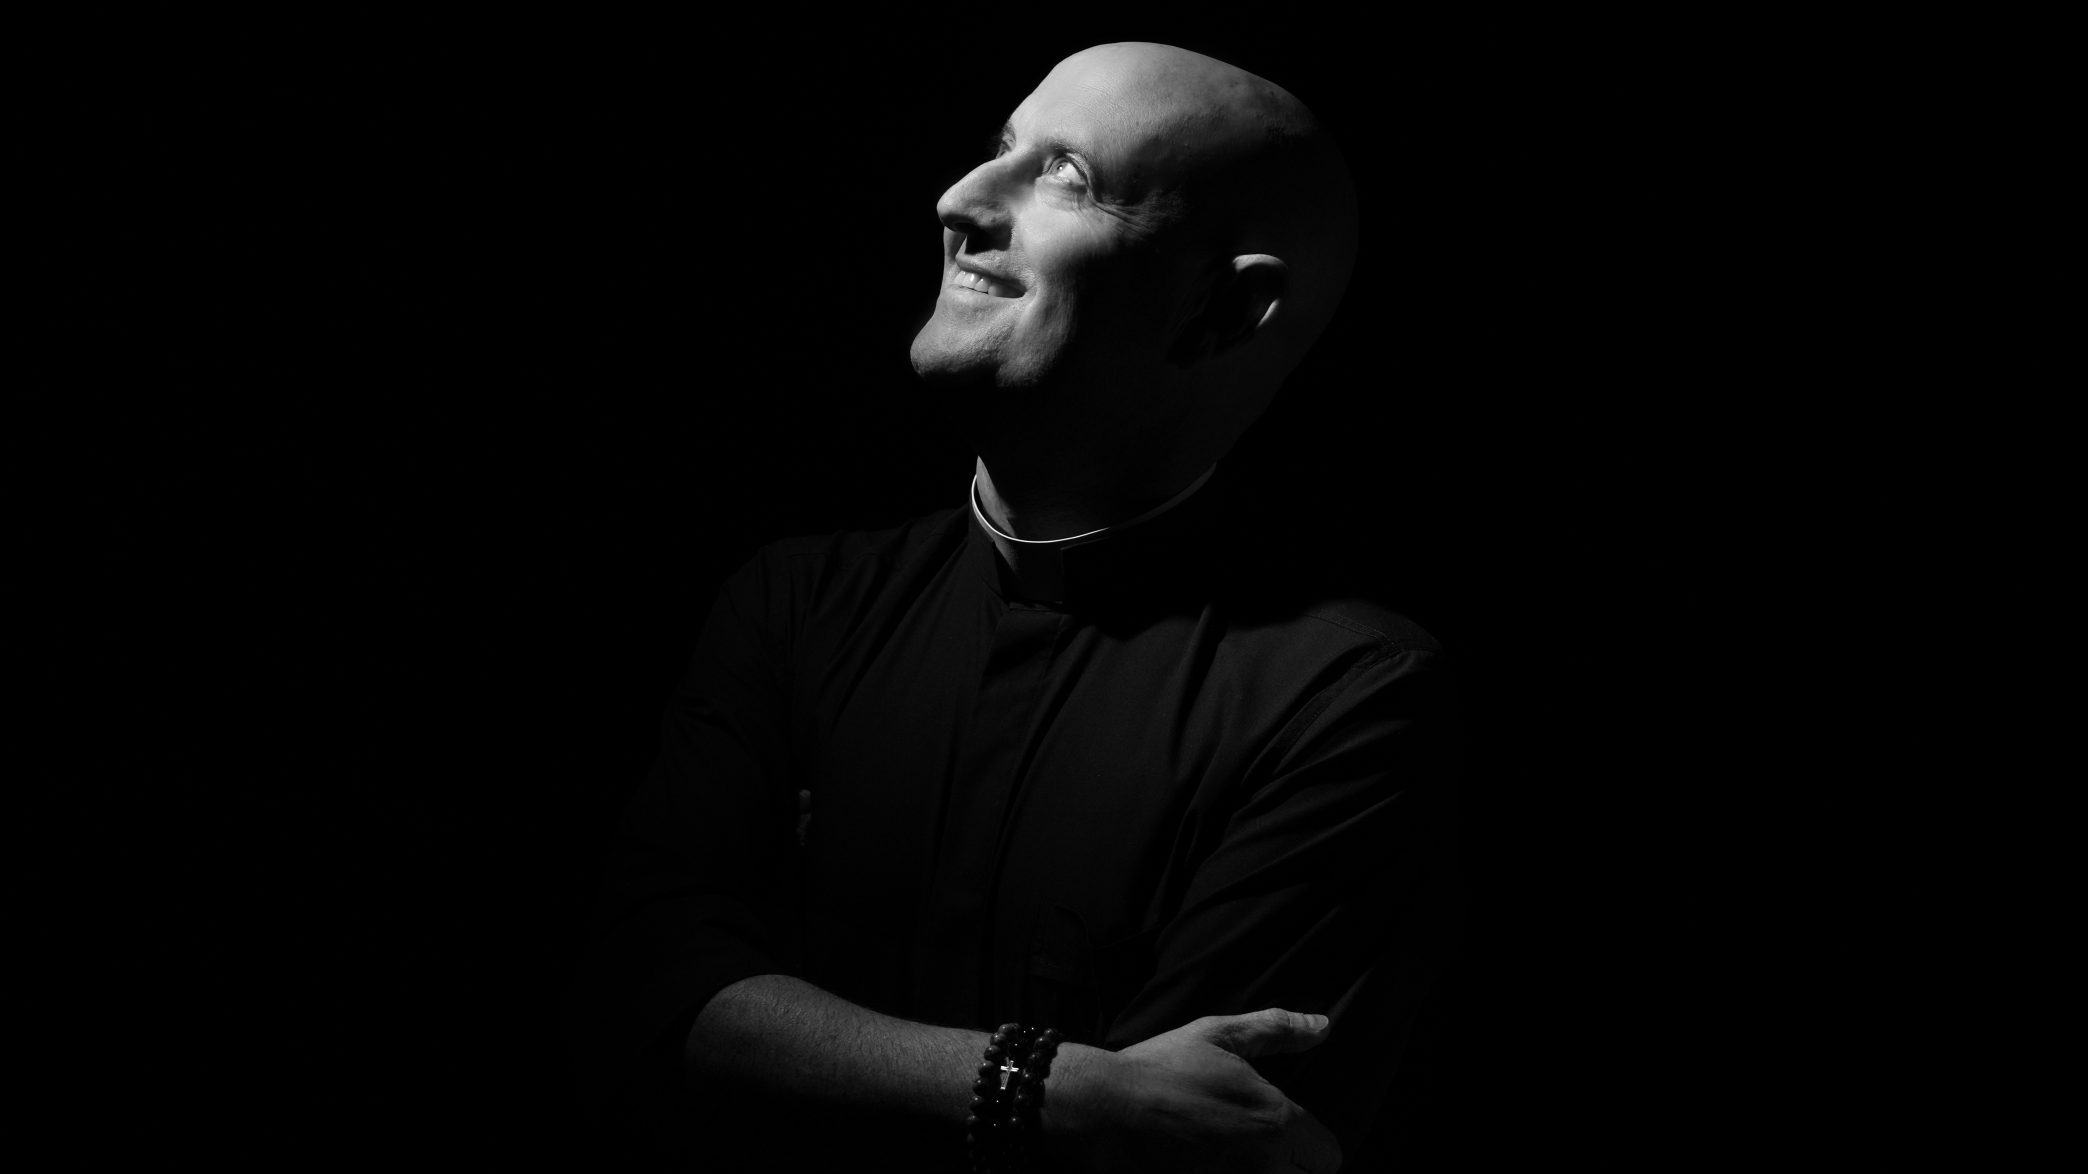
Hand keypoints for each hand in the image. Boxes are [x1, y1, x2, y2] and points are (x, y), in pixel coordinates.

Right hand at [1051, 1008, 1341, 1172]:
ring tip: (1238, 1158)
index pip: (1330, 1153)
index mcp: (1275, 1121)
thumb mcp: (1218, 1035)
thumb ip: (1276, 1030)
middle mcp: (1263, 1163)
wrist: (1102, 1109)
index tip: (1286, 1133)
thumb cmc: (1161, 1068)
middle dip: (1293, 1166)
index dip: (1311, 1142)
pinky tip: (1215, 1166)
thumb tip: (1322, 1025)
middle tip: (1259, 1147)